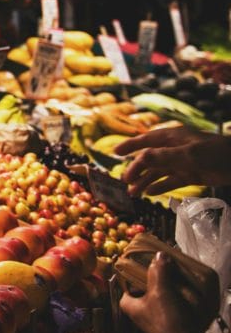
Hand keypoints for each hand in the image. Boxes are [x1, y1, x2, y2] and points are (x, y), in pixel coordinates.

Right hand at [114, 127, 230, 195]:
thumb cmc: (216, 153)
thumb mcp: (189, 154)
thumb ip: (163, 156)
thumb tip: (139, 158)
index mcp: (173, 138)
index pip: (146, 140)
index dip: (130, 146)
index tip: (114, 152)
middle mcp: (174, 149)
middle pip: (149, 159)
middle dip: (136, 169)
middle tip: (125, 181)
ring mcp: (182, 162)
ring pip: (157, 172)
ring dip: (145, 181)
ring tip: (133, 193)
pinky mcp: (190, 175)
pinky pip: (169, 181)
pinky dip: (159, 187)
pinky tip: (150, 194)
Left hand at [120, 251, 207, 332]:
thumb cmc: (166, 318)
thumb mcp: (160, 291)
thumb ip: (158, 272)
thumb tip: (159, 255)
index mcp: (127, 303)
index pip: (127, 281)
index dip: (136, 271)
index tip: (148, 262)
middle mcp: (136, 310)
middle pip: (144, 287)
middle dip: (154, 278)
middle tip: (165, 267)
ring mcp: (151, 317)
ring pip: (157, 295)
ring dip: (166, 286)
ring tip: (175, 276)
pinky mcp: (166, 321)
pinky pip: (168, 303)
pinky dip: (174, 296)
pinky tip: (183, 290)